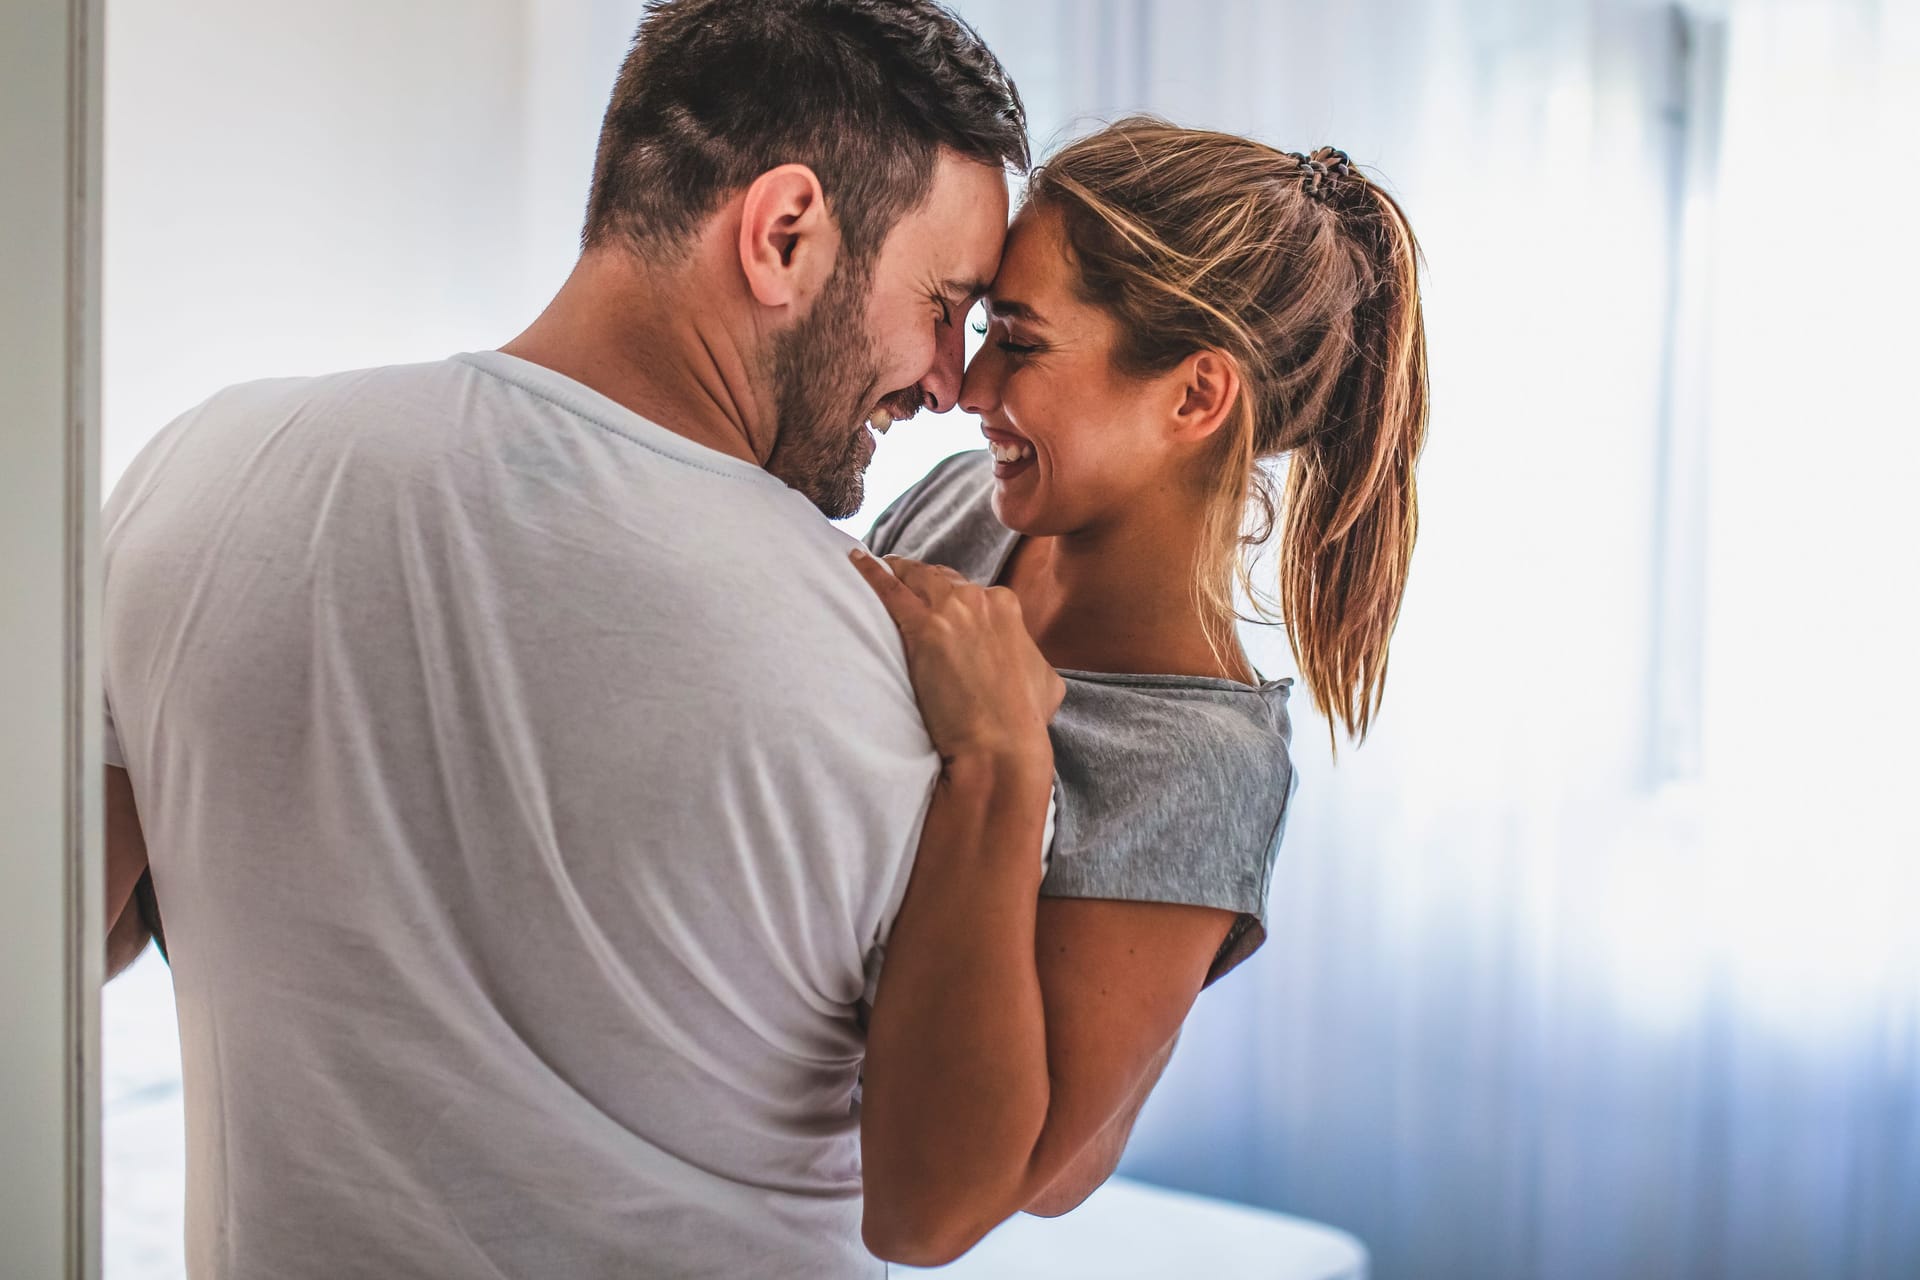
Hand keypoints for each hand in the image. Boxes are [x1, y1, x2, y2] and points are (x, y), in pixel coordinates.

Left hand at [851, 549, 1064, 764]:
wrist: (1002, 741)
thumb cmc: (1023, 719)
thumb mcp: (1045, 678)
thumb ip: (1029, 656)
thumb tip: (1024, 659)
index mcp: (1007, 606)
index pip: (970, 589)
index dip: (951, 595)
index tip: (939, 602)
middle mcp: (979, 600)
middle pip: (940, 578)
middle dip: (921, 577)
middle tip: (902, 577)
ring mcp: (950, 611)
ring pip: (915, 577)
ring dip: (896, 570)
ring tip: (877, 564)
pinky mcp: (923, 629)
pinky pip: (889, 590)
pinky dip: (870, 572)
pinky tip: (855, 559)